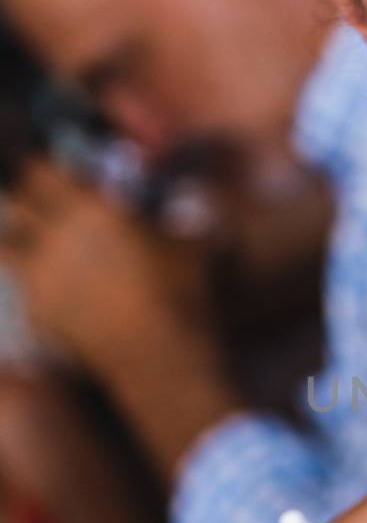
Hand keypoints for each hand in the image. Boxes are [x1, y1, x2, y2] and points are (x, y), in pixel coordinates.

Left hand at [0, 161, 210, 375]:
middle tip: (47, 206)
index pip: (41, 171)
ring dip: (18, 242)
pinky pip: (24, 289)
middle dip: (30, 200)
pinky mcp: (36, 312)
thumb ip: (182, 214)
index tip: (59, 175)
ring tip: (40, 250)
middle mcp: (54, 236)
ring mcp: (39, 276)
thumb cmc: (178, 290)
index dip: (47, 170)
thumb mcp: (190, 242)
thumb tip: (192, 197)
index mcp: (87, 208)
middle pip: (17, 202)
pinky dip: (35, 287)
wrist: (157, 351)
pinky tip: (59, 295)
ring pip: (5, 247)